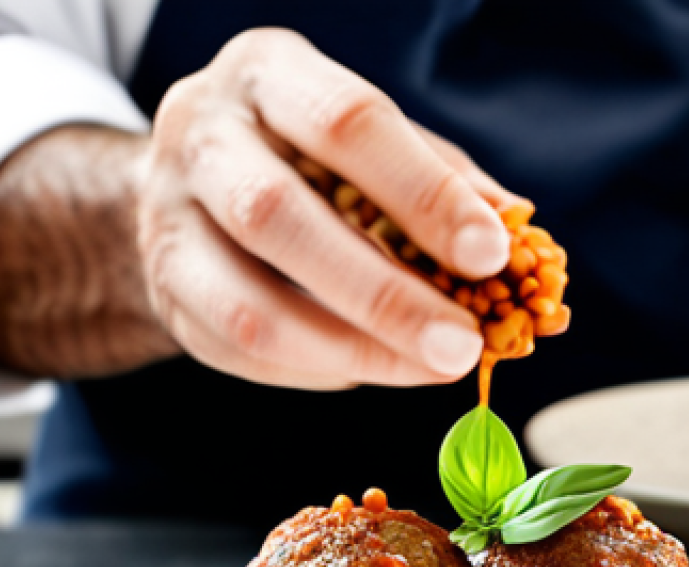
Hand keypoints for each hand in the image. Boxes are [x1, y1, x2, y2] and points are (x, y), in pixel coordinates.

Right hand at [138, 28, 520, 389]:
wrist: (191, 184)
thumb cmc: (307, 158)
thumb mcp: (370, 143)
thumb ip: (441, 181)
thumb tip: (522, 236)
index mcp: (268, 75)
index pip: (348, 125)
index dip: (424, 194)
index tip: (492, 254)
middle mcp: (201, 138)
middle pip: (279, 218)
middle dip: (384, 296)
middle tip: (462, 346)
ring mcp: (168, 222)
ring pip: (251, 308)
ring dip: (353, 350)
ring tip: (428, 368)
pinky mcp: (166, 295)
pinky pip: (242, 353)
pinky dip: (319, 367)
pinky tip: (372, 364)